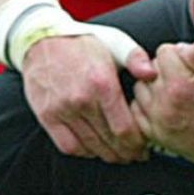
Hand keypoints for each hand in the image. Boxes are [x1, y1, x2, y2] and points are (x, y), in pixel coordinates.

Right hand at [20, 33, 154, 160]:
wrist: (41, 38)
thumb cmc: (82, 42)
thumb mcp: (115, 42)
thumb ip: (136, 58)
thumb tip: (151, 73)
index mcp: (102, 83)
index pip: (124, 128)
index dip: (137, 144)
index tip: (144, 147)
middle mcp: (81, 100)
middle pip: (109, 141)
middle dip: (126, 153)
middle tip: (135, 155)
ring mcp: (61, 110)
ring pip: (90, 147)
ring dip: (107, 155)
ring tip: (118, 155)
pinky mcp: (46, 116)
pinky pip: (68, 146)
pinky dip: (84, 152)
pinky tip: (94, 149)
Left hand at [132, 41, 193, 178]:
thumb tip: (182, 48)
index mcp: (181, 85)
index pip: (163, 52)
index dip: (177, 54)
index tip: (188, 64)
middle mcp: (165, 103)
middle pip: (150, 69)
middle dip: (165, 69)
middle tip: (183, 78)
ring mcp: (158, 121)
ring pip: (140, 88)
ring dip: (153, 86)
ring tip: (173, 92)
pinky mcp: (156, 135)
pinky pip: (137, 110)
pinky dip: (146, 105)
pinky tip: (164, 106)